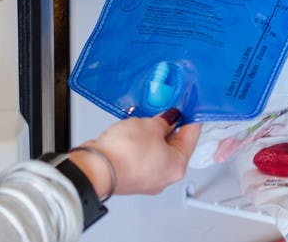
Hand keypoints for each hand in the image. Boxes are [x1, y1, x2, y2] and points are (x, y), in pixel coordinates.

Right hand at [69, 108, 199, 196]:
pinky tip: (131, 131)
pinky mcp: (129, 176)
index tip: (188, 108)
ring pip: (155, 151)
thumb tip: (168, 119)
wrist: (96, 169)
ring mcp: (145, 178)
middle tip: (164, 110)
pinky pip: (140, 156)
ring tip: (143, 119)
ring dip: (151, 135)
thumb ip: (163, 121)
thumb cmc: (124, 154)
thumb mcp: (150, 126)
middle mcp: (164, 177)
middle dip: (168, 127)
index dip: (190, 119)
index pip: (191, 137)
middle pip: (173, 146)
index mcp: (177, 166)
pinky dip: (138, 143)